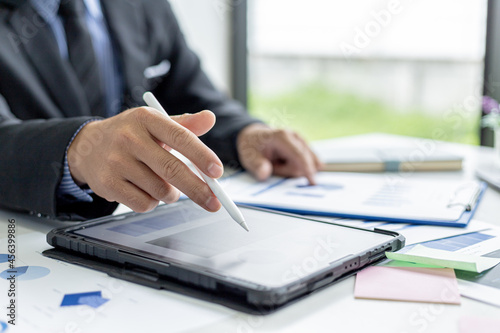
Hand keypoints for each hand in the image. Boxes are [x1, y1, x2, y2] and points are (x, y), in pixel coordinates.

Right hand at [67, 107, 222, 212]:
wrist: (87, 147)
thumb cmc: (131, 135)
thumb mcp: (155, 124)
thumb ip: (184, 125)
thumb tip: (210, 118)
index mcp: (146, 118)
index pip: (180, 137)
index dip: (202, 156)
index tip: (218, 172)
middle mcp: (129, 138)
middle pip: (172, 169)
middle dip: (198, 189)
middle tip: (215, 202)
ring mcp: (116, 161)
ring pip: (160, 190)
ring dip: (171, 194)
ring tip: (164, 184)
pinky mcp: (107, 183)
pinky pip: (144, 204)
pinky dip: (152, 203)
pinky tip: (145, 190)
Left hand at [236, 123, 322, 183]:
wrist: (253, 137)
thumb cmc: (252, 148)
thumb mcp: (249, 158)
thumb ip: (257, 166)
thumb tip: (264, 174)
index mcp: (282, 137)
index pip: (299, 155)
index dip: (307, 169)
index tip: (313, 182)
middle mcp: (295, 136)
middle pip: (302, 162)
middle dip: (287, 170)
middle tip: (272, 166)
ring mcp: (301, 140)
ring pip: (305, 163)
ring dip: (290, 168)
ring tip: (277, 163)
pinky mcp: (304, 146)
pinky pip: (307, 162)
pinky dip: (295, 166)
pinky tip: (285, 162)